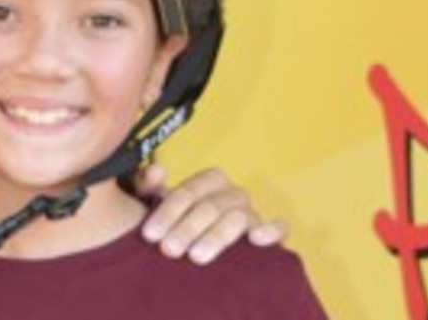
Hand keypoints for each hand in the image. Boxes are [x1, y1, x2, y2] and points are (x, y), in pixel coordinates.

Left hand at [136, 164, 288, 264]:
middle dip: (187, 228)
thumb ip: (149, 187)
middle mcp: (232, 194)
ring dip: (216, 236)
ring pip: (238, 219)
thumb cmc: (176, 225)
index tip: (149, 234)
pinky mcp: (271, 235)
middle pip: (211, 207)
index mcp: (208, 182)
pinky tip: (256, 240)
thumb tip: (156, 170)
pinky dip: (271, 230)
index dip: (167, 212)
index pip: (187, 192)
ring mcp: (253, 214)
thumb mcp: (156, 206)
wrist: (199, 250)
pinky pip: (279, 228)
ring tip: (196, 257)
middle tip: (168, 250)